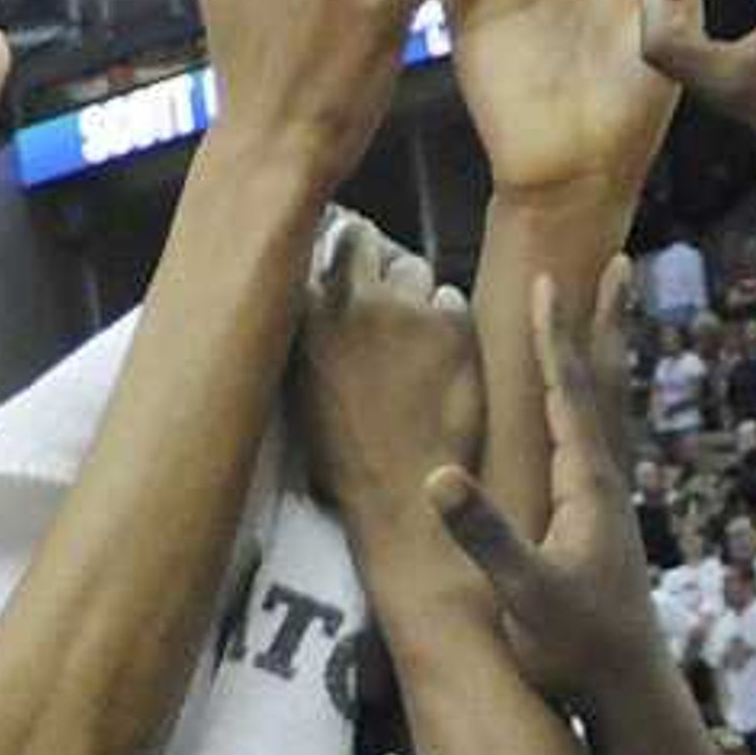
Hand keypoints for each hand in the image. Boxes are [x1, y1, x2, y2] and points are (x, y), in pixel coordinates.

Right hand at [294, 214, 483, 541]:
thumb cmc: (347, 463)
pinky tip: (446, 369)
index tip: (350, 277)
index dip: (341, 258)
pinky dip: (453, 329)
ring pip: (416, 272)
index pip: (322, 247)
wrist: (400, 509)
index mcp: (305, 316)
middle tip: (389, 313)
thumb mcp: (302, 389)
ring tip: (417, 353)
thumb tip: (318, 293)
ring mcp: (404, 312)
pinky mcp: (451, 330)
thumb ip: (311, 332)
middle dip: (379, 270)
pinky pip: (453, 303)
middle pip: (369, 245)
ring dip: (418, 300)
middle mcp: (350, 302)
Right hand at [428, 266, 675, 706]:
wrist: (625, 690)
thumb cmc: (574, 646)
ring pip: (610, 408)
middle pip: (606, 383)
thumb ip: (485, 535)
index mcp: (587, 484)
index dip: (554, 335)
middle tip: (620, 264)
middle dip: (605, 322)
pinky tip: (591, 407)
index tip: (547, 278)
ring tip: (614, 312)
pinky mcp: (606, 523)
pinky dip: (599, 403)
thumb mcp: (524, 591)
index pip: (570, 392)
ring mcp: (611, 501)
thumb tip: (439, 477)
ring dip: (608, 354)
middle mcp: (607, 481)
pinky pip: (602, 440)